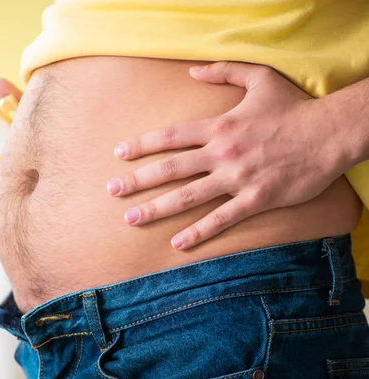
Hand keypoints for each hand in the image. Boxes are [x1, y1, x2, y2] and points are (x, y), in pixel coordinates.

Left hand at [108, 62, 346, 249]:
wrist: (331, 133)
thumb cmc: (294, 107)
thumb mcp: (259, 78)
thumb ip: (222, 72)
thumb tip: (190, 70)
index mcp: (219, 126)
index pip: (170, 136)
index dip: (142, 144)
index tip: (118, 153)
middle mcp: (222, 153)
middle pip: (170, 168)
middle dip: (137, 179)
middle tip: (112, 190)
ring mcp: (237, 177)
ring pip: (189, 196)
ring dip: (157, 208)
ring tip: (131, 218)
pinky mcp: (256, 198)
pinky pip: (222, 218)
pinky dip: (199, 232)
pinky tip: (178, 243)